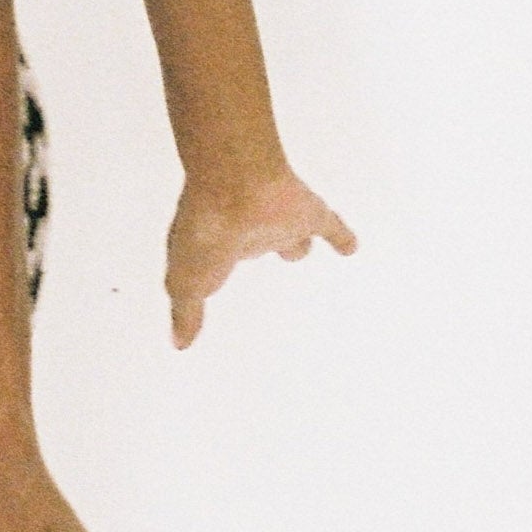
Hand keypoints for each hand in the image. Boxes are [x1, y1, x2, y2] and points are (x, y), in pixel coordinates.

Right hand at [166, 157, 357, 349]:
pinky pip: (331, 227)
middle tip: (258, 253)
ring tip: (300, 248)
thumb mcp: (185, 281)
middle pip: (254, 244)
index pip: (217, 263)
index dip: (215, 272)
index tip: (213, 282)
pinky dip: (341, 238)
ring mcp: (280, 220)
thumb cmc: (204, 233)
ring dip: (296, 242)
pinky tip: (350, 247)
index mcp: (217, 246)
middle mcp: (247, 230)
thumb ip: (186, 313)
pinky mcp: (309, 213)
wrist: (234, 187)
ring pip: (290, 235)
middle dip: (256, 248)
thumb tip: (180, 344)